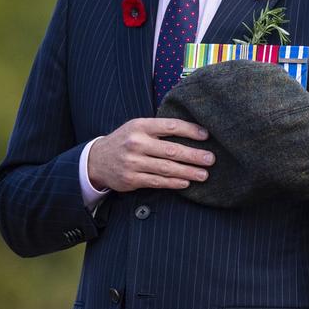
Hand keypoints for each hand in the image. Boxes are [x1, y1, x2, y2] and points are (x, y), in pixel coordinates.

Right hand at [88, 118, 214, 192]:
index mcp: (141, 126)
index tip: (206, 135)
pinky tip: (186, 182)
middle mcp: (136, 143)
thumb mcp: (138, 127)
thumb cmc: (125, 141)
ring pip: (166, 168)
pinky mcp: (131, 179)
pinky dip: (174, 183)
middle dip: (194, 155)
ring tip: (204, 174)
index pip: (170, 126)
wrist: (97, 159)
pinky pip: (157, 182)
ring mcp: (133, 162)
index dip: (190, 130)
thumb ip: (159, 129)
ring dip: (188, 172)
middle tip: (210, 159)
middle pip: (171, 150)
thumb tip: (192, 132)